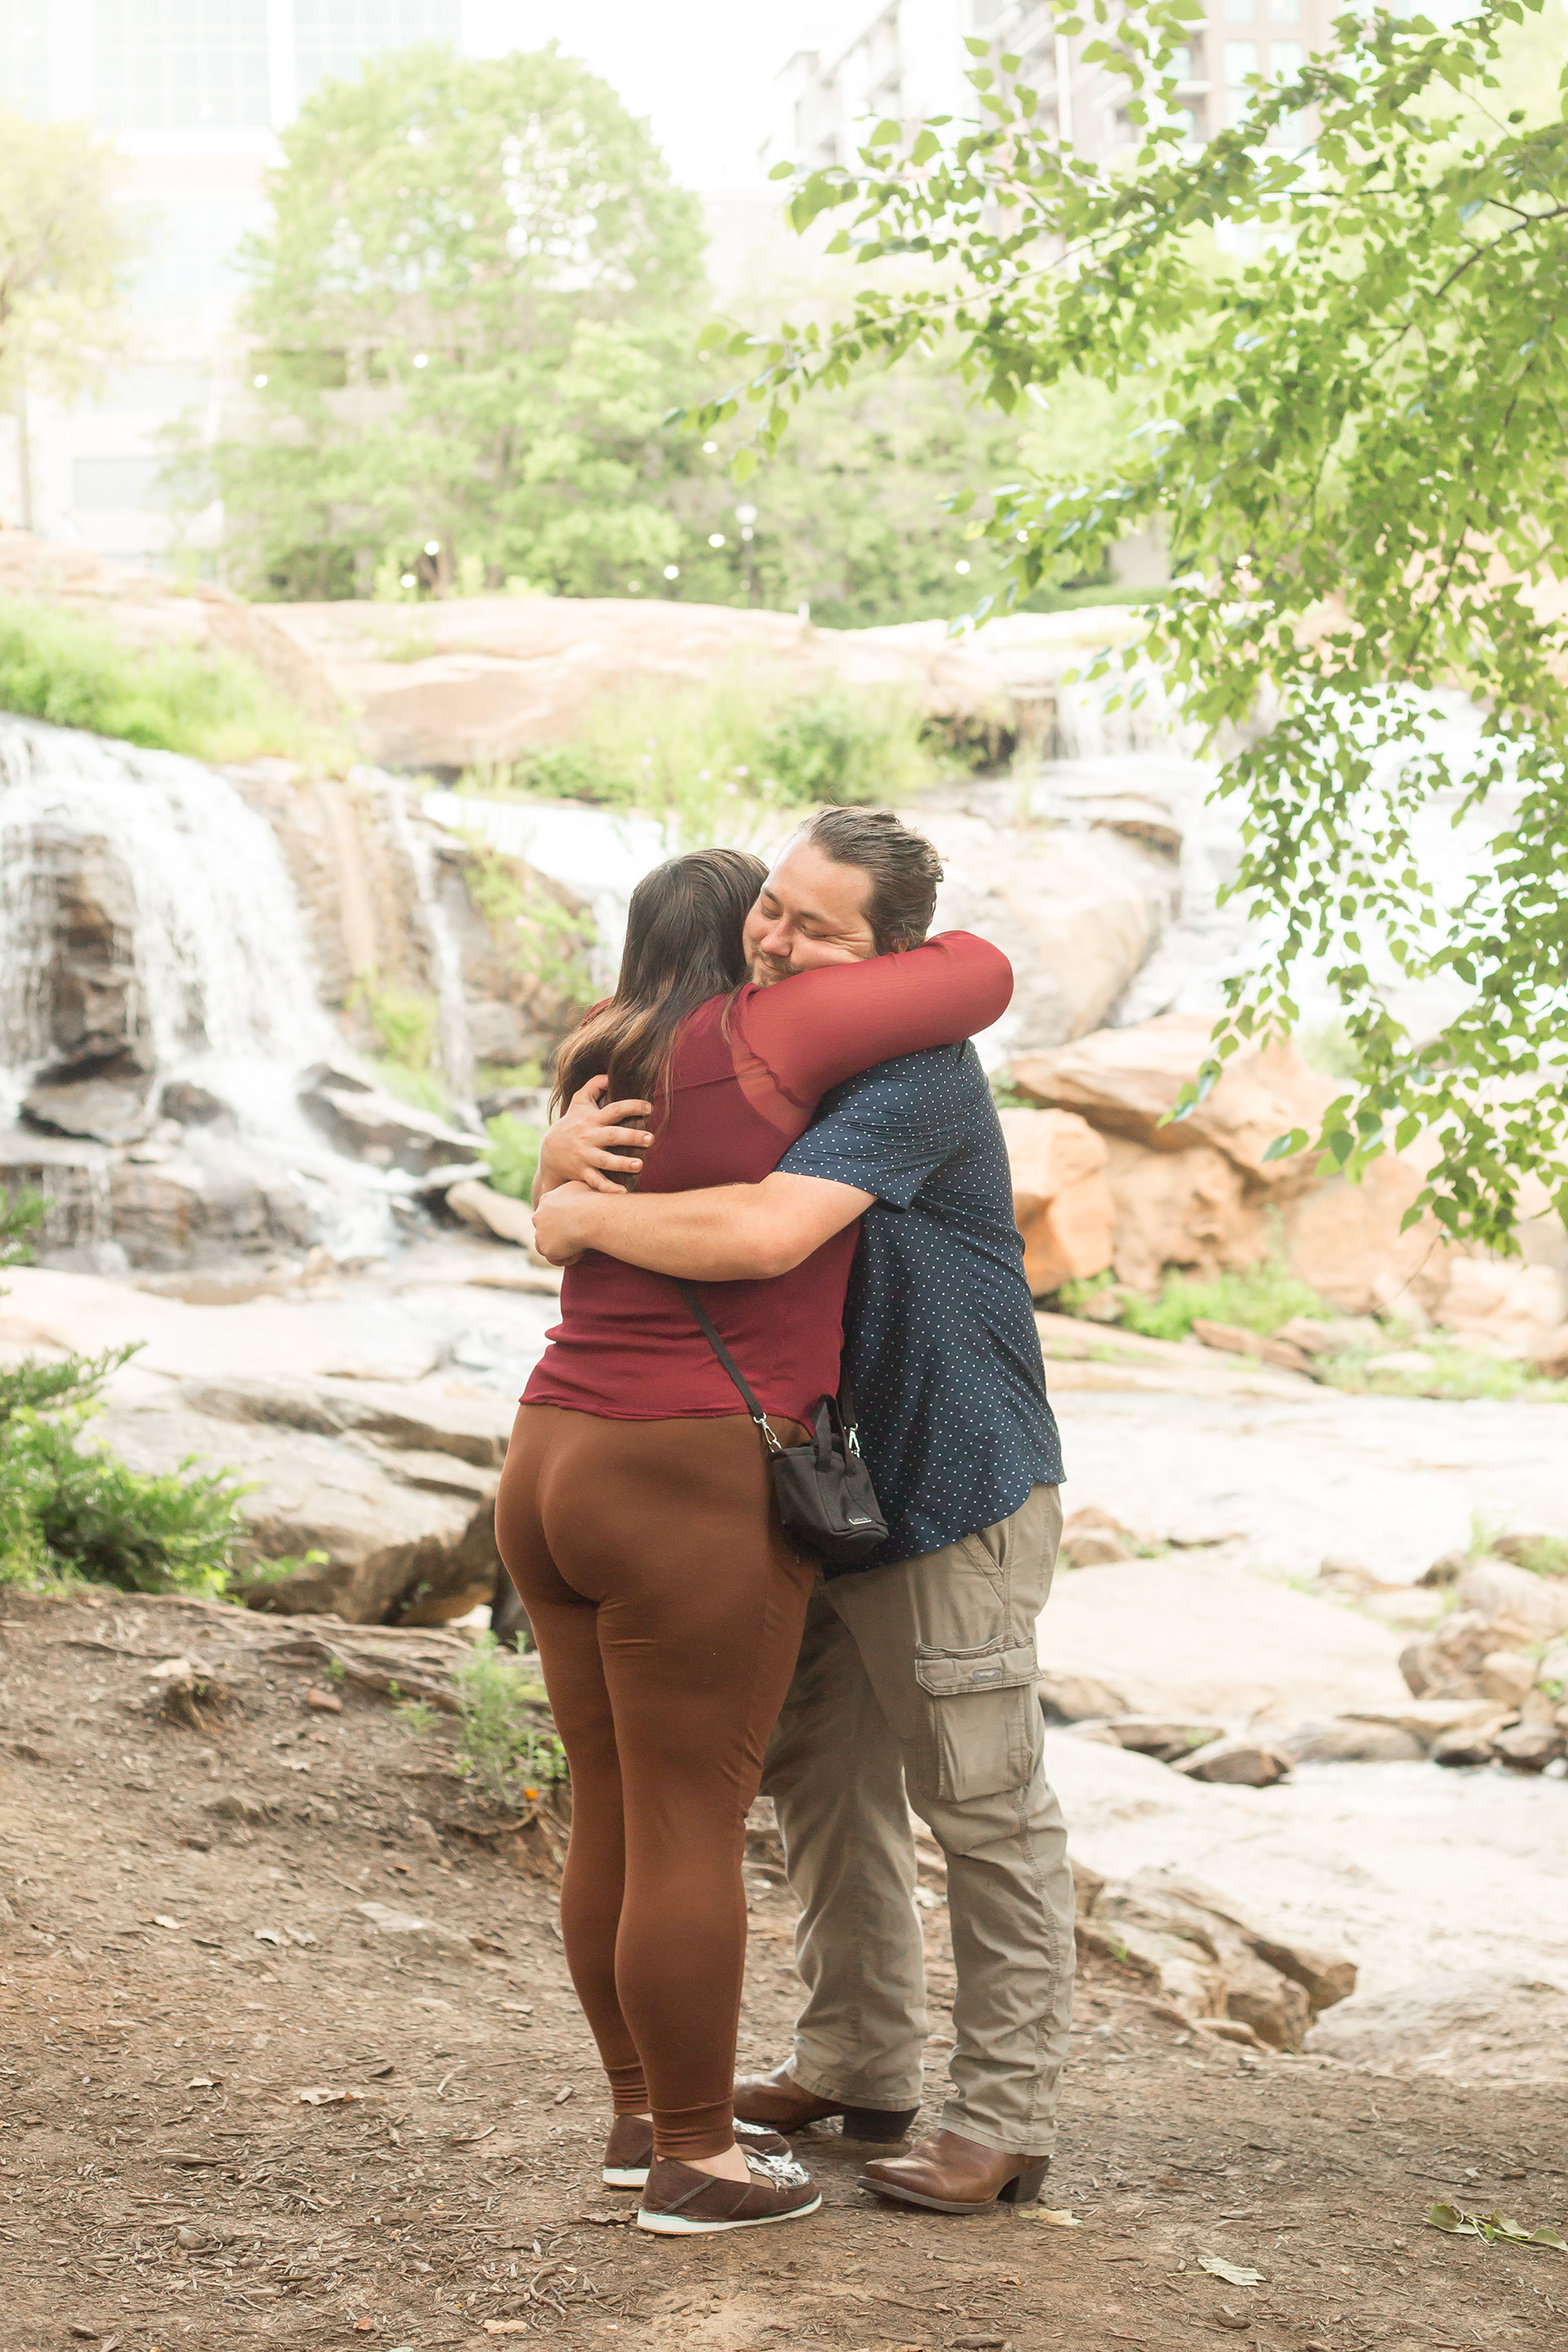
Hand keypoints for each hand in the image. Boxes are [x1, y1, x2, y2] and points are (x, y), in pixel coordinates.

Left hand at [531, 1180, 608, 1266]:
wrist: (590, 1215)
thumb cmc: (592, 1199)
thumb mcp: (584, 1187)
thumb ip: (579, 1191)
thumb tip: (590, 1189)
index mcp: (546, 1199)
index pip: (549, 1211)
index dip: (562, 1218)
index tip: (577, 1222)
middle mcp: (538, 1216)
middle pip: (544, 1227)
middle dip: (557, 1232)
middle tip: (576, 1235)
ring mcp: (540, 1233)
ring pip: (544, 1243)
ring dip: (559, 1247)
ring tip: (578, 1247)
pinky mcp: (546, 1248)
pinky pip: (554, 1258)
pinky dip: (566, 1258)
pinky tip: (579, 1253)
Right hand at [537, 1075, 653, 1197]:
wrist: (550, 1151)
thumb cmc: (571, 1123)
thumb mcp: (578, 1102)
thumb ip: (593, 1086)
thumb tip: (610, 1074)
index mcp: (592, 1119)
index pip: (614, 1109)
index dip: (632, 1106)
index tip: (648, 1107)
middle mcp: (589, 1137)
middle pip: (612, 1136)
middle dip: (631, 1137)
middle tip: (650, 1139)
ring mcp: (585, 1156)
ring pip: (605, 1161)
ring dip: (622, 1163)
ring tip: (639, 1165)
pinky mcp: (582, 1172)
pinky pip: (596, 1181)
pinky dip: (608, 1188)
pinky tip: (623, 1193)